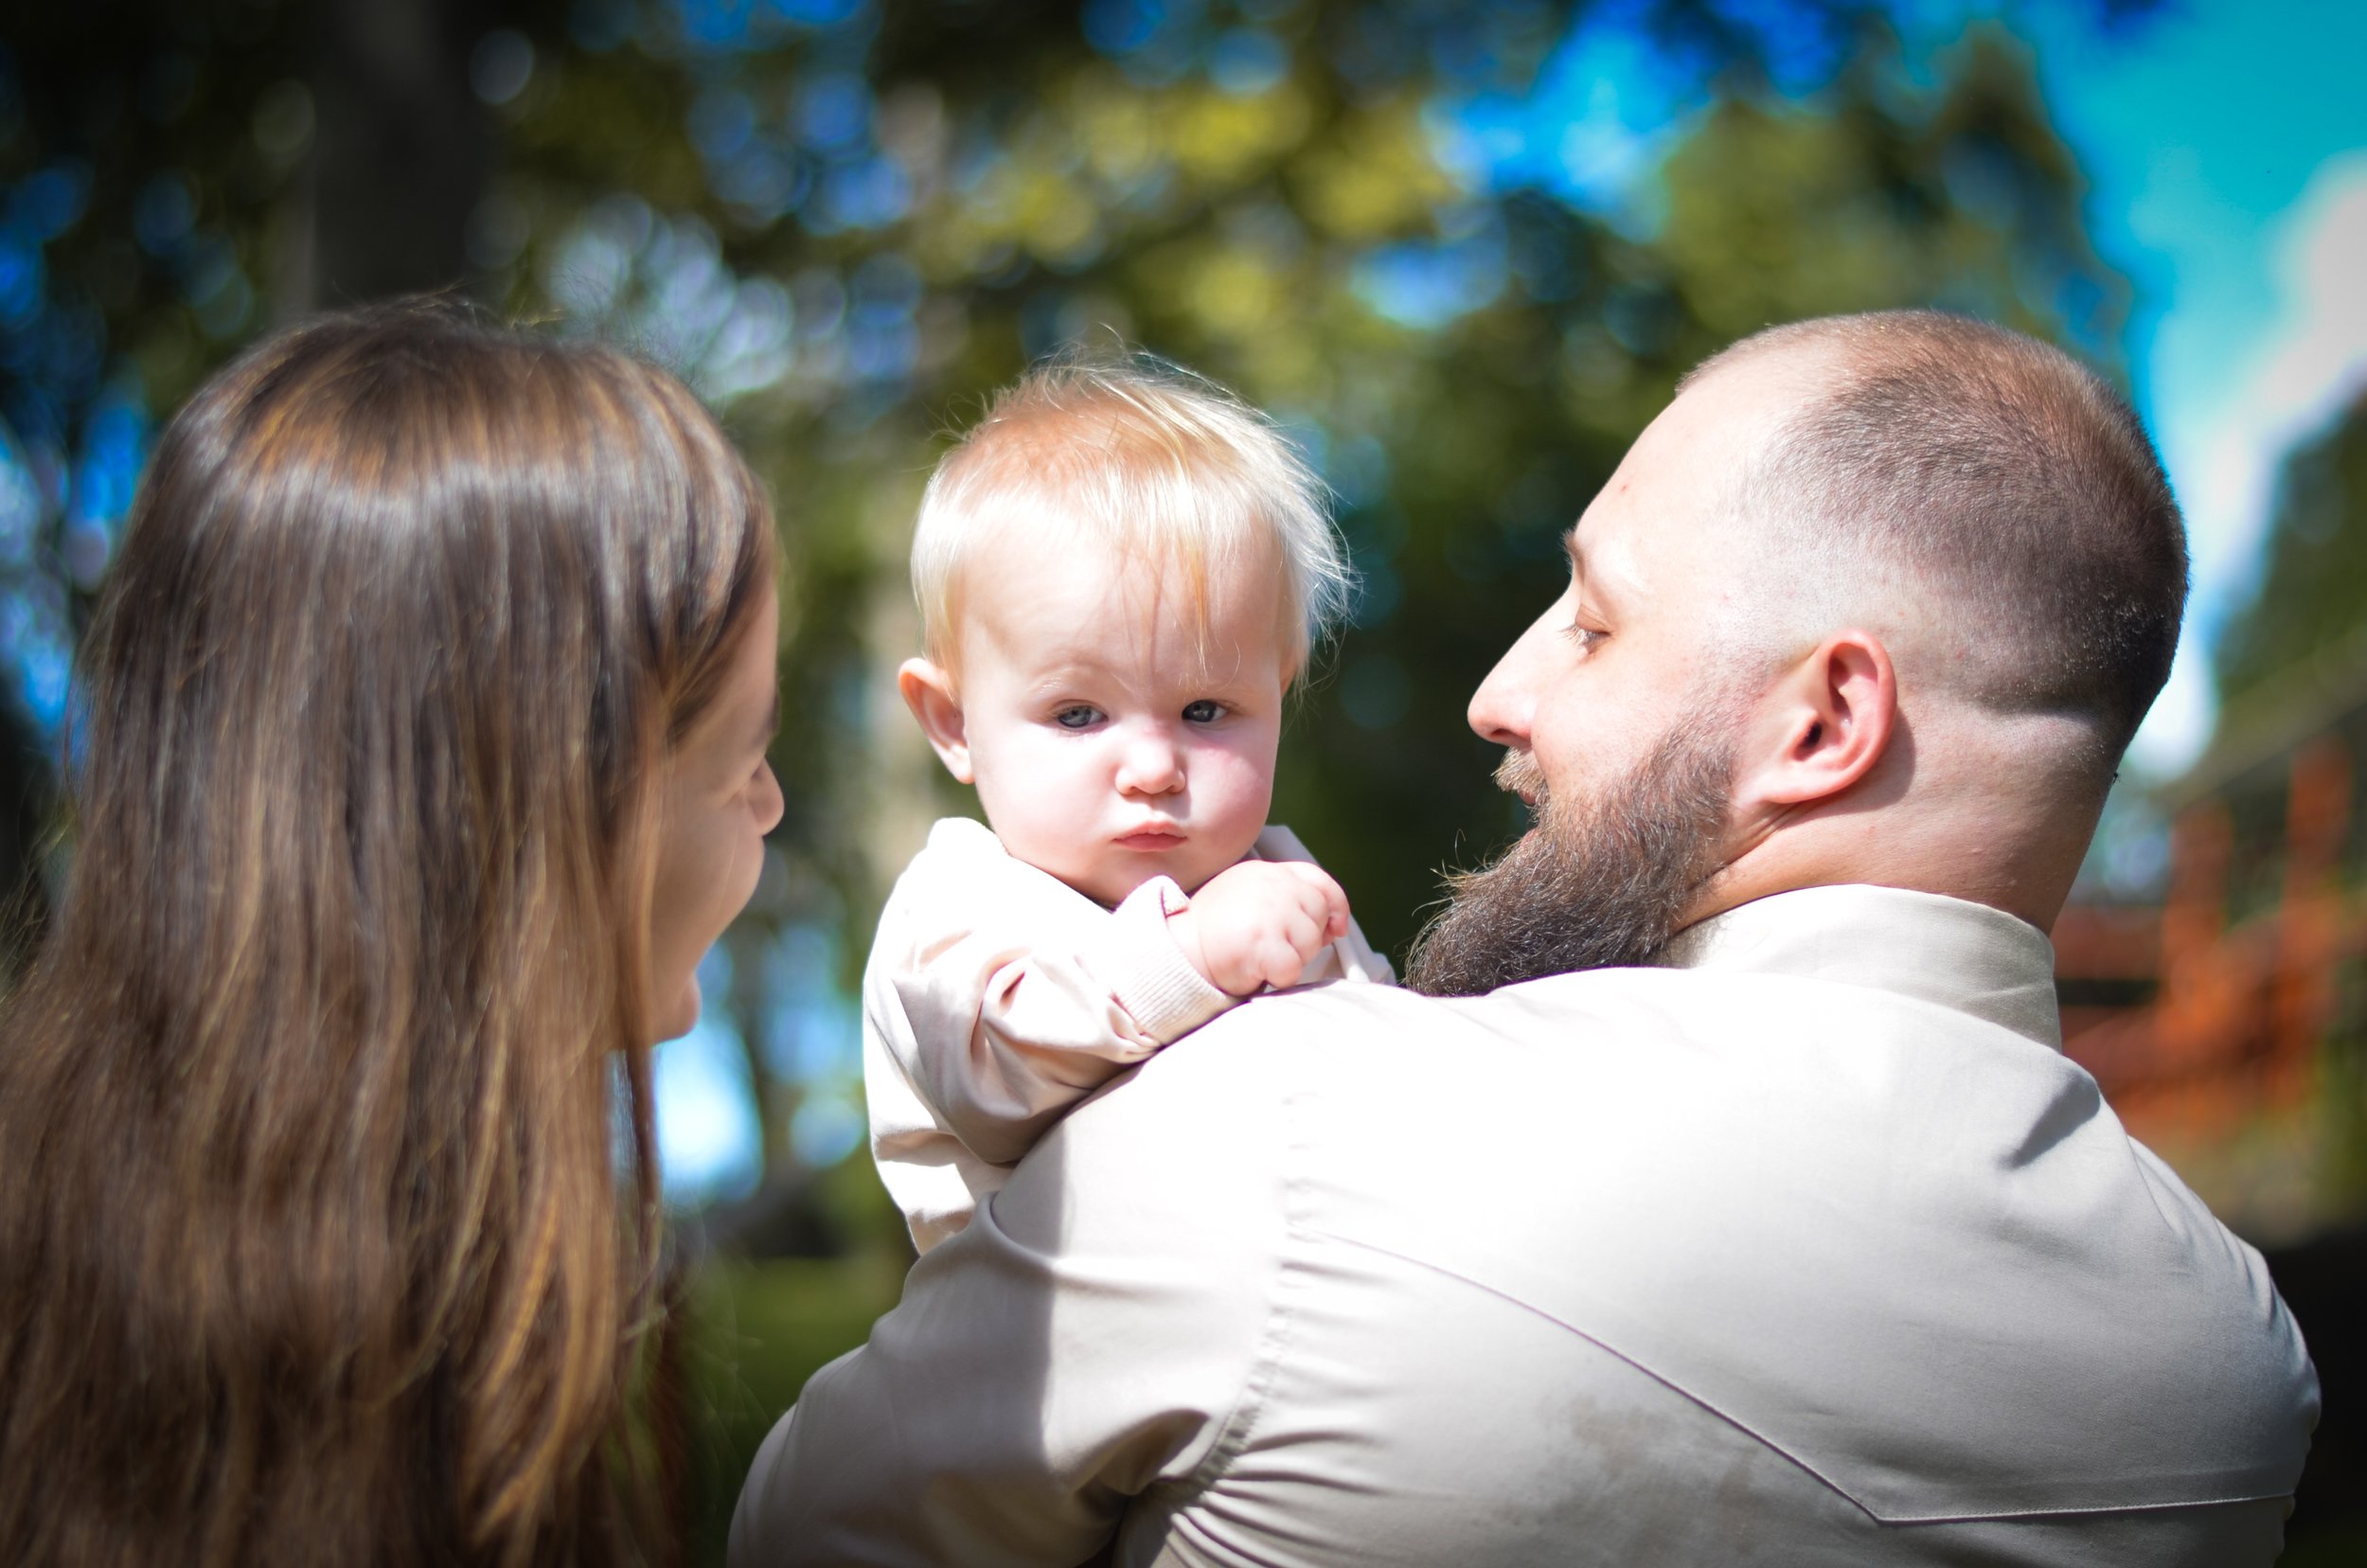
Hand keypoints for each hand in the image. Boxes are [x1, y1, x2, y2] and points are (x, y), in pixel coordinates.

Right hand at [1166, 860, 1351, 996]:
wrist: (1178, 952)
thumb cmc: (1216, 934)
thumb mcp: (1251, 901)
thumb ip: (1288, 901)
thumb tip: (1334, 926)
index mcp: (1266, 872)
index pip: (1318, 880)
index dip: (1336, 905)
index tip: (1336, 927)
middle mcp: (1270, 884)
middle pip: (1318, 913)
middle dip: (1307, 938)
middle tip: (1275, 949)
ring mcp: (1268, 910)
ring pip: (1310, 943)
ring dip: (1292, 959)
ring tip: (1260, 957)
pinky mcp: (1262, 940)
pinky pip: (1293, 968)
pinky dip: (1279, 978)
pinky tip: (1257, 970)